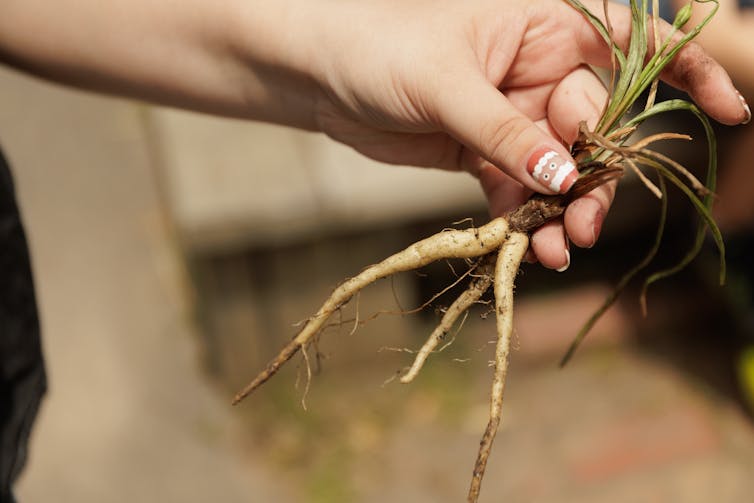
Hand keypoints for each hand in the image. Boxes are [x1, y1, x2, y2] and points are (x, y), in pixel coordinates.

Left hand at [305, 0, 748, 269]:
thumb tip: (566, 176)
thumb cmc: (379, 50)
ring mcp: (513, 118)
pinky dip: (529, 222)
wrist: (321, 77)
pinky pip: (522, 193)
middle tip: (582, 224)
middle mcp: (538, 72)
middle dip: (596, 179)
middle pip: (596, 131)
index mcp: (545, 28)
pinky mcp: (485, 154)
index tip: (730, 112)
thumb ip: (506, 131)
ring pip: (561, 171)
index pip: (630, 49)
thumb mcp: (446, 84)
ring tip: (558, 248)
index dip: (685, 77)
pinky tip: (533, 250)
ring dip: (565, 212)